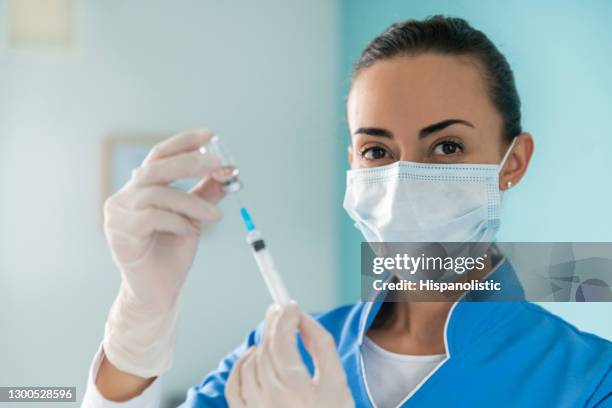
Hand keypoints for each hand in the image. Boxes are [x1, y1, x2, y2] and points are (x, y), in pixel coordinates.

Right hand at [102, 129, 226, 377]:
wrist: (157, 293)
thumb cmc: (172, 253)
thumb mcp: (193, 218)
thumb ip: (204, 194)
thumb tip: (227, 173)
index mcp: (141, 189)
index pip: (159, 156)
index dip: (183, 143)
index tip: (209, 134)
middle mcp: (125, 197)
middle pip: (156, 167)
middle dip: (190, 162)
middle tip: (220, 164)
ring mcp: (118, 215)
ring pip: (158, 194)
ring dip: (192, 202)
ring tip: (216, 217)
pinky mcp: (120, 234)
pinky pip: (153, 218)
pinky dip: (177, 222)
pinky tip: (190, 233)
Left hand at [226, 304, 354, 407]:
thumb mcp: (337, 382)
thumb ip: (321, 345)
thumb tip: (303, 318)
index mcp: (297, 391)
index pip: (281, 341)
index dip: (284, 318)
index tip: (290, 306)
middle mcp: (271, 401)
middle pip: (265, 348)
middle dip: (274, 326)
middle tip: (282, 312)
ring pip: (250, 362)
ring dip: (262, 345)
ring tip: (277, 341)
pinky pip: (234, 383)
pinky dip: (243, 365)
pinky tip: (256, 359)